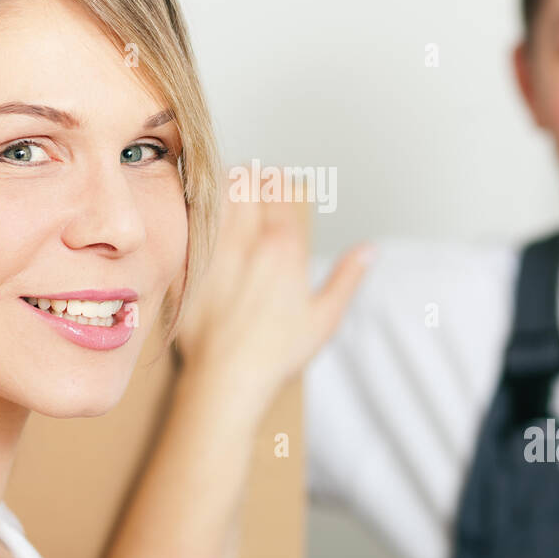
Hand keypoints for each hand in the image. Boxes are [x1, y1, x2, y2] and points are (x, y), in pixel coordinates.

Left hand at [174, 171, 370, 429]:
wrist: (227, 379)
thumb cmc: (276, 354)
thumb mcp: (325, 318)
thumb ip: (348, 278)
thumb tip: (369, 251)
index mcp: (284, 249)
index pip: (280, 190)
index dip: (280, 181)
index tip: (279, 183)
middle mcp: (248, 243)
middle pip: (246, 183)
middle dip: (251, 178)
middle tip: (252, 182)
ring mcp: (214, 252)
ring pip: (215, 196)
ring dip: (222, 189)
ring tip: (227, 193)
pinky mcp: (189, 266)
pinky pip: (190, 223)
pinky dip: (196, 213)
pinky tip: (199, 218)